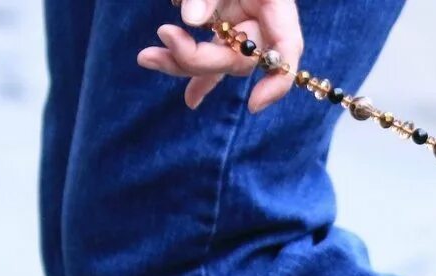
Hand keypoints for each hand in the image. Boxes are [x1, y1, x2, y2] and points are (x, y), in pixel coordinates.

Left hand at [137, 0, 303, 112]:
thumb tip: (192, 20)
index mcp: (274, 1)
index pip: (287, 49)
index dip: (277, 80)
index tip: (253, 104)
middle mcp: (259, 15)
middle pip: (242, 58)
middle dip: (201, 59)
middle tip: (165, 37)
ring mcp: (237, 20)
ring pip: (219, 59)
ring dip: (183, 63)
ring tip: (148, 57)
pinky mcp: (216, 22)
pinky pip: (209, 53)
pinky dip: (194, 72)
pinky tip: (189, 99)